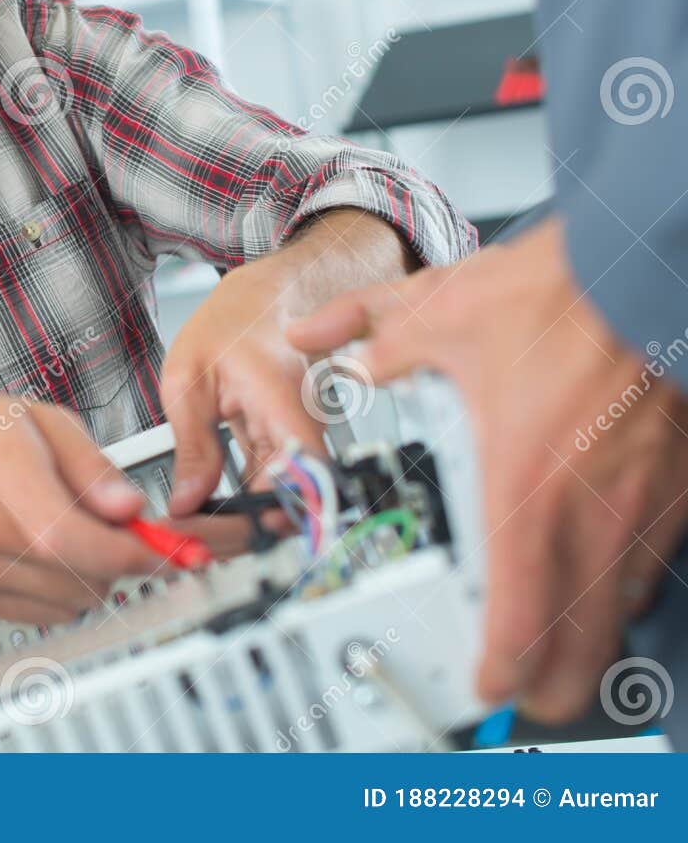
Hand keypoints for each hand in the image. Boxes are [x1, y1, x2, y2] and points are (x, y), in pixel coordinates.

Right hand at [0, 394, 165, 624]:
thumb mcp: (46, 421)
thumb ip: (94, 465)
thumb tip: (130, 507)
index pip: (71, 537)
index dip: (129, 553)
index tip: (165, 551)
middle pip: (81, 576)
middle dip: (116, 557)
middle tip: (108, 523)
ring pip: (73, 602)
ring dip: (91, 576)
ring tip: (67, 531)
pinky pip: (49, 615)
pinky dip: (64, 591)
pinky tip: (45, 553)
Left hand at [161, 257, 330, 511]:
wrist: (268, 298)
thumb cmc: (237, 320)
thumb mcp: (189, 377)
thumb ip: (192, 444)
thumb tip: (188, 499)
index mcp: (284, 405)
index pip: (299, 483)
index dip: (262, 519)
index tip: (215, 533)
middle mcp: (302, 429)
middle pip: (284, 504)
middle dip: (235, 531)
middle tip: (185, 539)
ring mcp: (297, 440)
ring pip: (276, 500)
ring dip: (234, 520)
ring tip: (184, 524)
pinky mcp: (287, 445)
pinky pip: (269, 484)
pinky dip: (239, 499)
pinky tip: (204, 505)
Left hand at [288, 218, 687, 721]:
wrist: (646, 265)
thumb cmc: (557, 292)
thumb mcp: (439, 309)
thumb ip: (364, 332)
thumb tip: (311, 337)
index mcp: (521, 481)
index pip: (517, 609)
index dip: (503, 666)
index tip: (486, 685)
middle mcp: (589, 506)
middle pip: (581, 634)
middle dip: (551, 681)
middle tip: (525, 697)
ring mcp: (645, 499)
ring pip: (624, 601)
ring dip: (592, 638)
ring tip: (562, 657)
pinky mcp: (680, 482)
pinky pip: (654, 555)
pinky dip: (628, 582)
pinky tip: (607, 581)